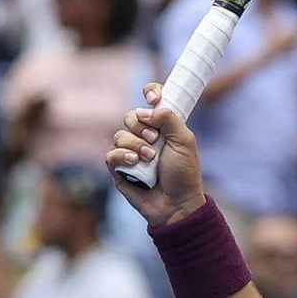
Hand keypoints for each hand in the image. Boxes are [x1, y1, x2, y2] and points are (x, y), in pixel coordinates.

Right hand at [106, 84, 207, 228]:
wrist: (177, 204)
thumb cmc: (184, 174)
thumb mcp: (185, 141)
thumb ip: (169, 118)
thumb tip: (146, 109)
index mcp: (162, 127)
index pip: (151, 100)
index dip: (150, 93)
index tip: (152, 99)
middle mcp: (145, 137)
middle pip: (131, 116)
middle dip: (141, 126)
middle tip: (155, 140)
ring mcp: (131, 152)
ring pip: (120, 135)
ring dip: (135, 145)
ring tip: (149, 159)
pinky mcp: (119, 168)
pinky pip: (111, 154)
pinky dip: (122, 156)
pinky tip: (135, 163)